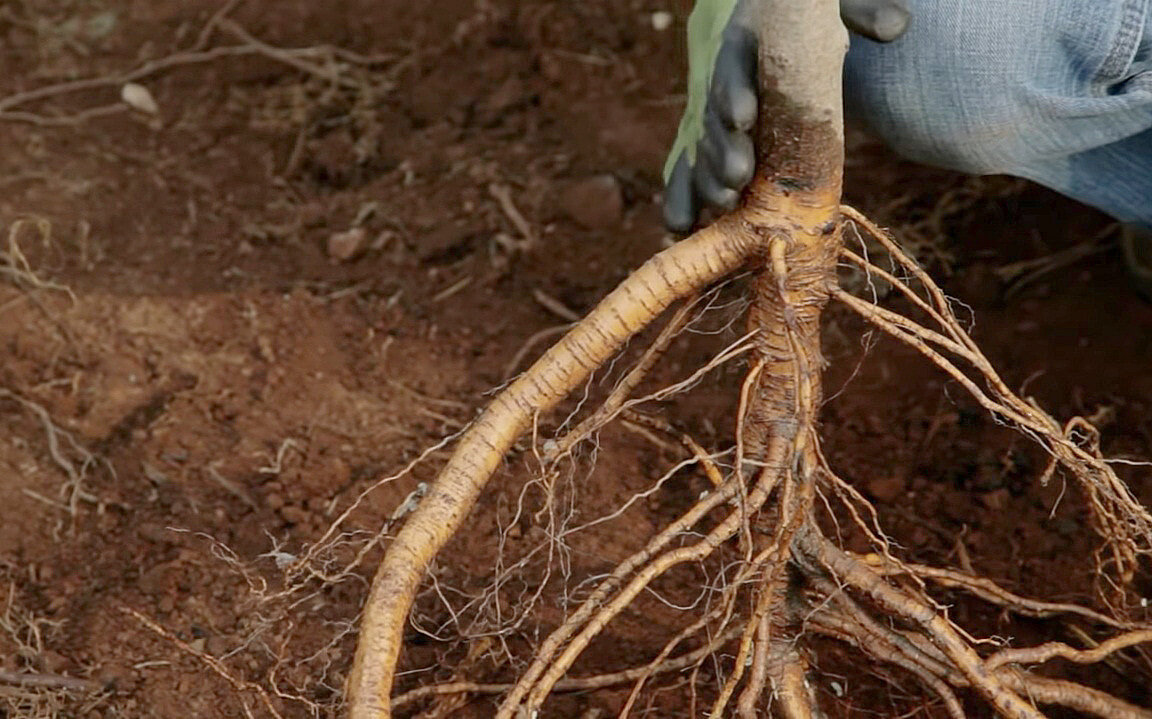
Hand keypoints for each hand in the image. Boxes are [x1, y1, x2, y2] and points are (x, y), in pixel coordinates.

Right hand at [663, 0, 910, 232]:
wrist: (768, 22)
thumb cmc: (803, 14)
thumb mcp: (830, 5)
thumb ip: (858, 11)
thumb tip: (896, 26)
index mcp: (740, 42)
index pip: (731, 67)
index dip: (733, 93)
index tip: (744, 119)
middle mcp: (717, 80)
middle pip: (712, 117)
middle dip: (721, 151)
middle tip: (737, 178)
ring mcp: (710, 113)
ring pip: (700, 149)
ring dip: (706, 179)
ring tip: (724, 204)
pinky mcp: (709, 140)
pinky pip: (687, 168)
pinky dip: (682, 198)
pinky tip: (678, 228)